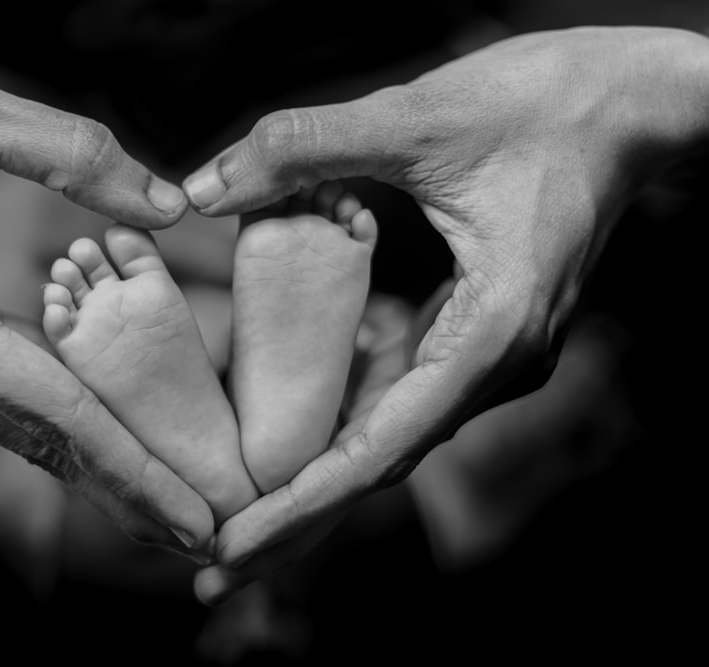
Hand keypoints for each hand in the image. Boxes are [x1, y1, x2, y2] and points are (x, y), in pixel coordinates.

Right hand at [0, 0, 211, 555]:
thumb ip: (72, 155)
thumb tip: (168, 206)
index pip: (47, 409)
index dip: (128, 467)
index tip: (192, 516)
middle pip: (33, 441)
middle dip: (122, 491)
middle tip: (203, 538)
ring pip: (6, 429)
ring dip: (87, 467)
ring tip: (163, 504)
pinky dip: (43, 428)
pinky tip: (92, 446)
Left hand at [185, 26, 708, 601]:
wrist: (636, 99)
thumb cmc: (556, 101)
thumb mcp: (426, 115)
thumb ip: (312, 147)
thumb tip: (206, 184)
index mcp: (492, 334)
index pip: (380, 449)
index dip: (300, 506)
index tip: (232, 549)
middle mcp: (492, 364)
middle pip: (377, 464)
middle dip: (294, 517)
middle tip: (209, 570)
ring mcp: (485, 352)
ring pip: (386, 433)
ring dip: (311, 475)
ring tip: (233, 515)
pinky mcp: (473, 329)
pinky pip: (397, 390)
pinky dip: (339, 417)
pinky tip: (285, 434)